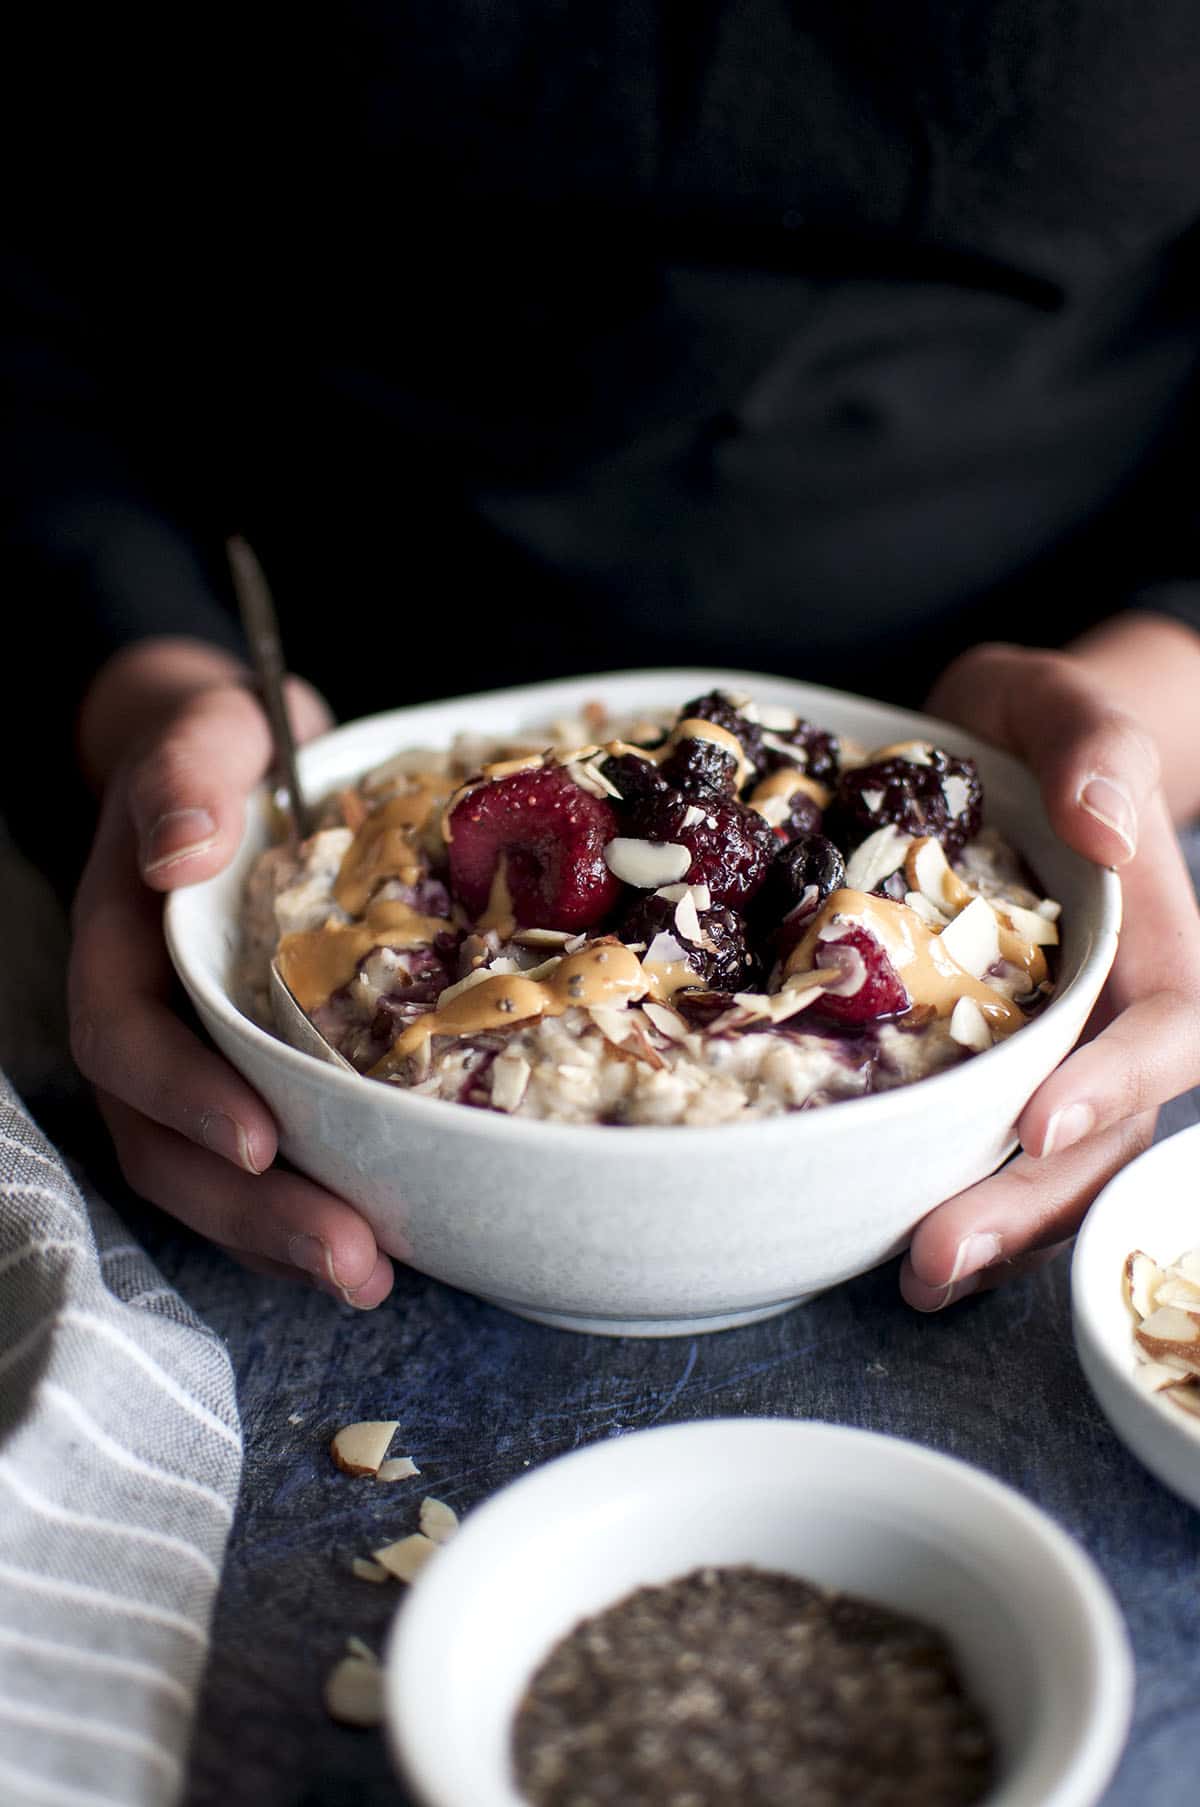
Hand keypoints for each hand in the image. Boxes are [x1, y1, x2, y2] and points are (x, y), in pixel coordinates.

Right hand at [69, 638, 394, 1306]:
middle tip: (348, 1261)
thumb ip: (184, 777)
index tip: (257, 1143)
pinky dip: (311, 1204)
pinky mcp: (255, 1071)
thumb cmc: (220, 747)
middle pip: (167, 1141)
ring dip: (284, 1234)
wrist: (241, 760)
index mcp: (123, 948)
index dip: (182, 1099)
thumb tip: (179, 852)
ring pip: (211, 1172)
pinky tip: (381, 1245)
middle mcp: (152, 1017)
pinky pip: (262, 1159)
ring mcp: (198, 1054)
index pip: (128, 1040)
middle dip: (250, 1211)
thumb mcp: (202, 734)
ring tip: (370, 1278)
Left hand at [900, 635, 1199, 1309]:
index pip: (1163, 1025)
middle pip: (1106, 1126)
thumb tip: (1103, 822)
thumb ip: (1094, 745)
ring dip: (998, 1229)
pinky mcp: (994, 1064)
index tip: (1037, 1124)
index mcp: (1148, 936)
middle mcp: (1111, 1009)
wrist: (993, 744)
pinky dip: (961, 1201)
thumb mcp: (1062, 704)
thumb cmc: (1034, 724)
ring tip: (917, 1277)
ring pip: (1056, 1162)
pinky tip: (898, 1254)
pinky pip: (995, 1147)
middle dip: (1033, 1199)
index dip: (1113, 1082)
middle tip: (939, 1250)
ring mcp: (1056, 1047)